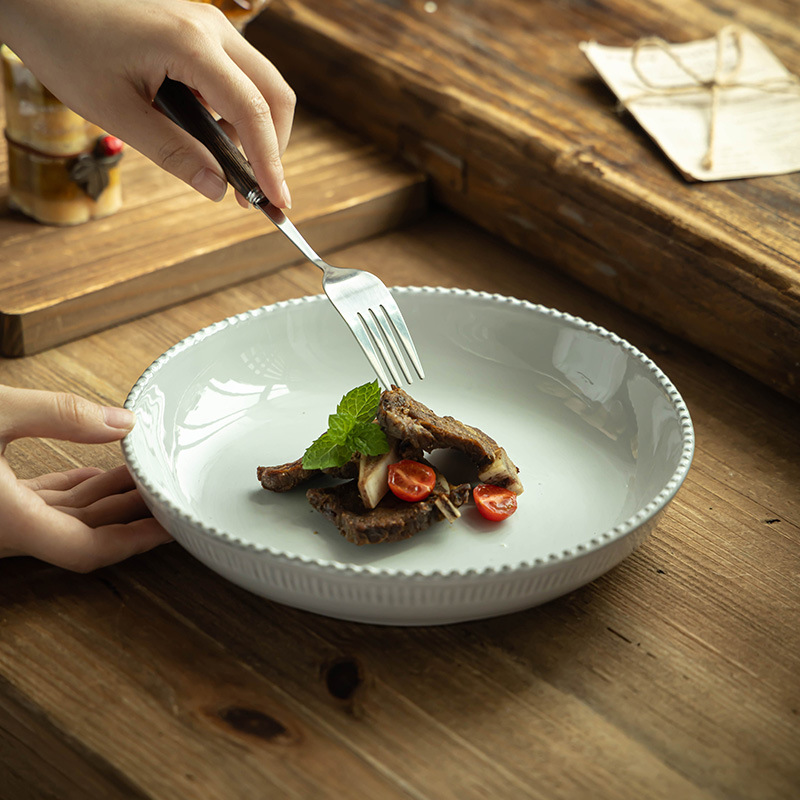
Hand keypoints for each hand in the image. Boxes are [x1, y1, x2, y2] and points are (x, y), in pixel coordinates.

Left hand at [0, 0, 294, 206]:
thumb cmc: (65, 43)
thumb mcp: (117, 111)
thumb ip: (174, 152)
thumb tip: (217, 189)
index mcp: (191, 44)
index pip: (252, 111)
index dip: (270, 162)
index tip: (278, 201)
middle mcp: (211, 28)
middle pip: (273, 94)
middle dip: (272, 146)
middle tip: (255, 189)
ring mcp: (208, 26)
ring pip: (259, 85)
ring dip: (253, 130)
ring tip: (223, 166)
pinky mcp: (198, 32)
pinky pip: (236, 77)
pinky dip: (234, 112)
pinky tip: (208, 135)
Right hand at [0, 386, 171, 571]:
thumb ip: (60, 414)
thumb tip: (122, 422)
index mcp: (7, 519)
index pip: (85, 548)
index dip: (135, 540)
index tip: (171, 526)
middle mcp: (1, 527)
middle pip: (81, 532)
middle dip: (129, 512)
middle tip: (167, 492)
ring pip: (60, 517)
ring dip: (103, 497)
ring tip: (143, 474)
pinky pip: (37, 506)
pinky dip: (71, 492)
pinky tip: (98, 473)